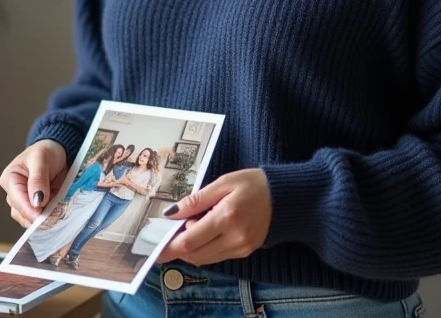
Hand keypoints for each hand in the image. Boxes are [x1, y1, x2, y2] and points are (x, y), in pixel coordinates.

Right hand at [0, 140, 68, 228]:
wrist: (58, 151)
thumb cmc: (46, 151)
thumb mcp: (41, 159)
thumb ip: (38, 179)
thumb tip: (36, 201)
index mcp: (10, 179)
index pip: (17, 199)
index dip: (29, 210)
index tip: (42, 216)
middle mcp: (14, 193)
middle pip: (22, 213)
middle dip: (37, 217)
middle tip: (54, 217)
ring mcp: (26, 202)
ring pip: (30, 219)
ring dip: (44, 220)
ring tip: (58, 216)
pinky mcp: (37, 207)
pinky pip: (41, 218)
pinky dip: (49, 219)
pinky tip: (58, 215)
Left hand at [156, 169, 271, 265]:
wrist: (285, 197)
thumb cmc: (253, 184)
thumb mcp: (223, 183)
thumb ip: (196, 200)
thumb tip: (171, 213)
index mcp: (227, 217)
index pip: (190, 241)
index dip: (169, 246)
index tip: (155, 247)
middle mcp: (234, 238)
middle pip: (194, 254)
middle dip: (178, 247)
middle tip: (171, 231)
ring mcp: (241, 248)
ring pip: (204, 259)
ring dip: (190, 249)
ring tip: (191, 227)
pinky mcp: (244, 252)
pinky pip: (216, 256)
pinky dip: (204, 249)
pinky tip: (204, 232)